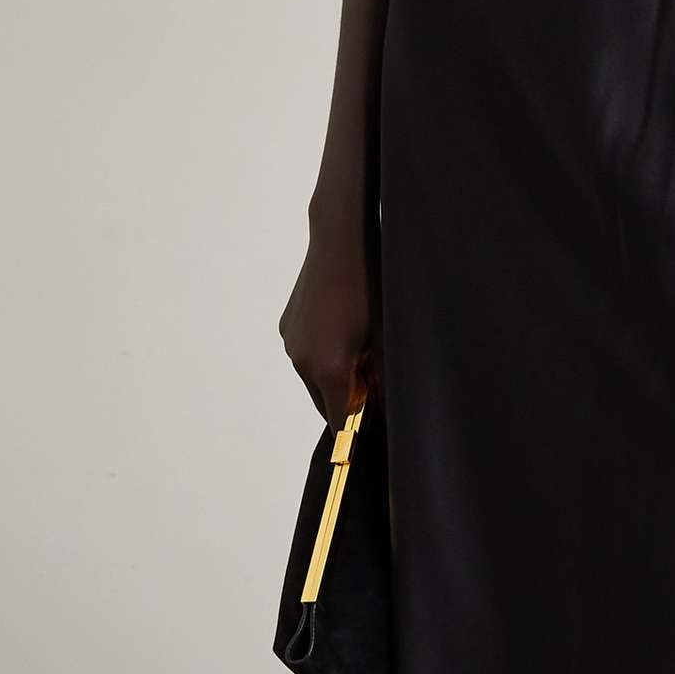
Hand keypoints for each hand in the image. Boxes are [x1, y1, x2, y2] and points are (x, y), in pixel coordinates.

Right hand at [279, 221, 378, 422]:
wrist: (341, 242)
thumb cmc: (372, 288)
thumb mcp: (387, 337)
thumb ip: (384, 378)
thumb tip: (385, 403)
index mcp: (329, 370)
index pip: (339, 423)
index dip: (358, 431)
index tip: (374, 428)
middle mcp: (302, 362)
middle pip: (325, 403)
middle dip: (348, 402)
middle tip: (374, 385)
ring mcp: (291, 343)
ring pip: (314, 378)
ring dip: (335, 378)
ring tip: (361, 352)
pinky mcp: (287, 326)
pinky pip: (306, 355)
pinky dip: (322, 356)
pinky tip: (345, 331)